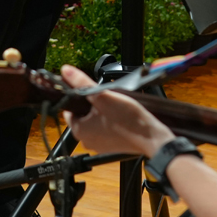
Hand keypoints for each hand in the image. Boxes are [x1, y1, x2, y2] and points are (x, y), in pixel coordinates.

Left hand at [59, 65, 174, 157]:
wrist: (151, 138)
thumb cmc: (127, 119)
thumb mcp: (103, 96)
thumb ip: (82, 83)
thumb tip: (65, 70)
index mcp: (78, 130)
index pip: (69, 109)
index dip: (78, 97)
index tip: (90, 90)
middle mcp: (85, 141)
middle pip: (82, 115)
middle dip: (92, 105)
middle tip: (106, 98)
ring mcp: (98, 145)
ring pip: (94, 122)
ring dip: (101, 112)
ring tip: (115, 106)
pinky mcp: (110, 146)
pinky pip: (105, 130)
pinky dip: (110, 122)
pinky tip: (120, 116)